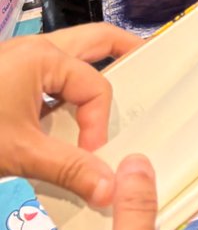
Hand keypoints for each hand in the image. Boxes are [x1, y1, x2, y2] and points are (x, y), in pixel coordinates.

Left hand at [0, 24, 141, 205]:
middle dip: (123, 51)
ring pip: (69, 57)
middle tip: (150, 63)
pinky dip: (64, 91)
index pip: (95, 87)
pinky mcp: (4, 79)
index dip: (98, 125)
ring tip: (119, 86)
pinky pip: (47, 77)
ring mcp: (17, 61)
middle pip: (93, 40)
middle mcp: (34, 50)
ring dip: (92, 71)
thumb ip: (70, 169)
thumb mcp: (20, 152)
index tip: (91, 158)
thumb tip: (111, 189)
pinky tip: (67, 118)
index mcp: (43, 57)